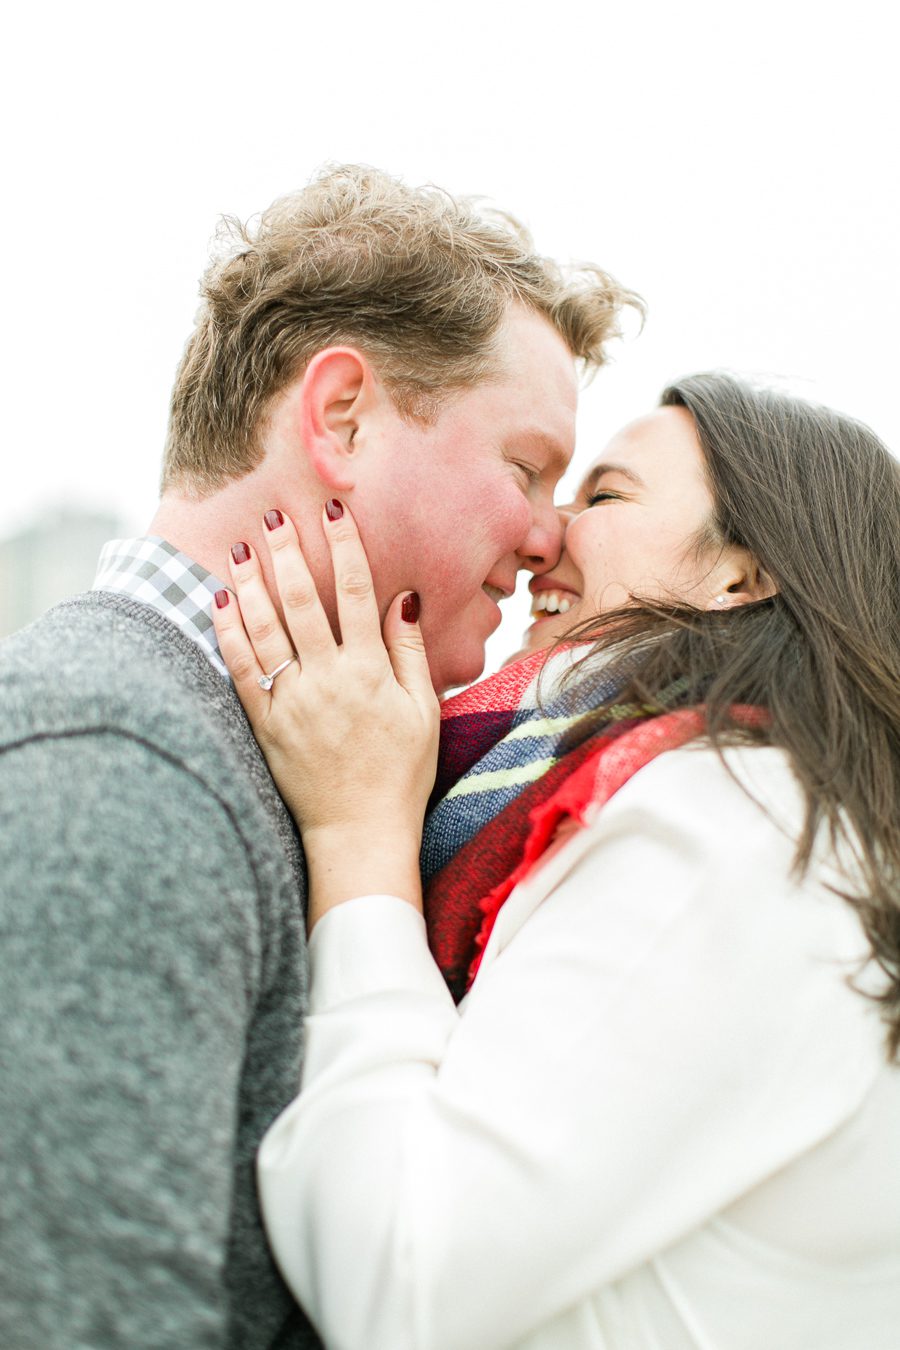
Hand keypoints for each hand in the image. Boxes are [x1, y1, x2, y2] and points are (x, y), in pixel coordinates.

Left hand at [212, 503, 439, 925]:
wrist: (359, 832)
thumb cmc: (400, 773)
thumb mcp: (423, 710)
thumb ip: (410, 651)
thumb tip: (404, 597)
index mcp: (370, 670)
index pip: (357, 592)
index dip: (345, 545)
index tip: (333, 509)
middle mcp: (328, 678)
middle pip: (303, 600)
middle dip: (288, 552)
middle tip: (273, 515)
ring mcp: (292, 701)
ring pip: (265, 628)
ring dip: (251, 584)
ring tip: (242, 548)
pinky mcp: (265, 724)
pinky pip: (240, 670)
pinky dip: (228, 634)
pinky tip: (220, 603)